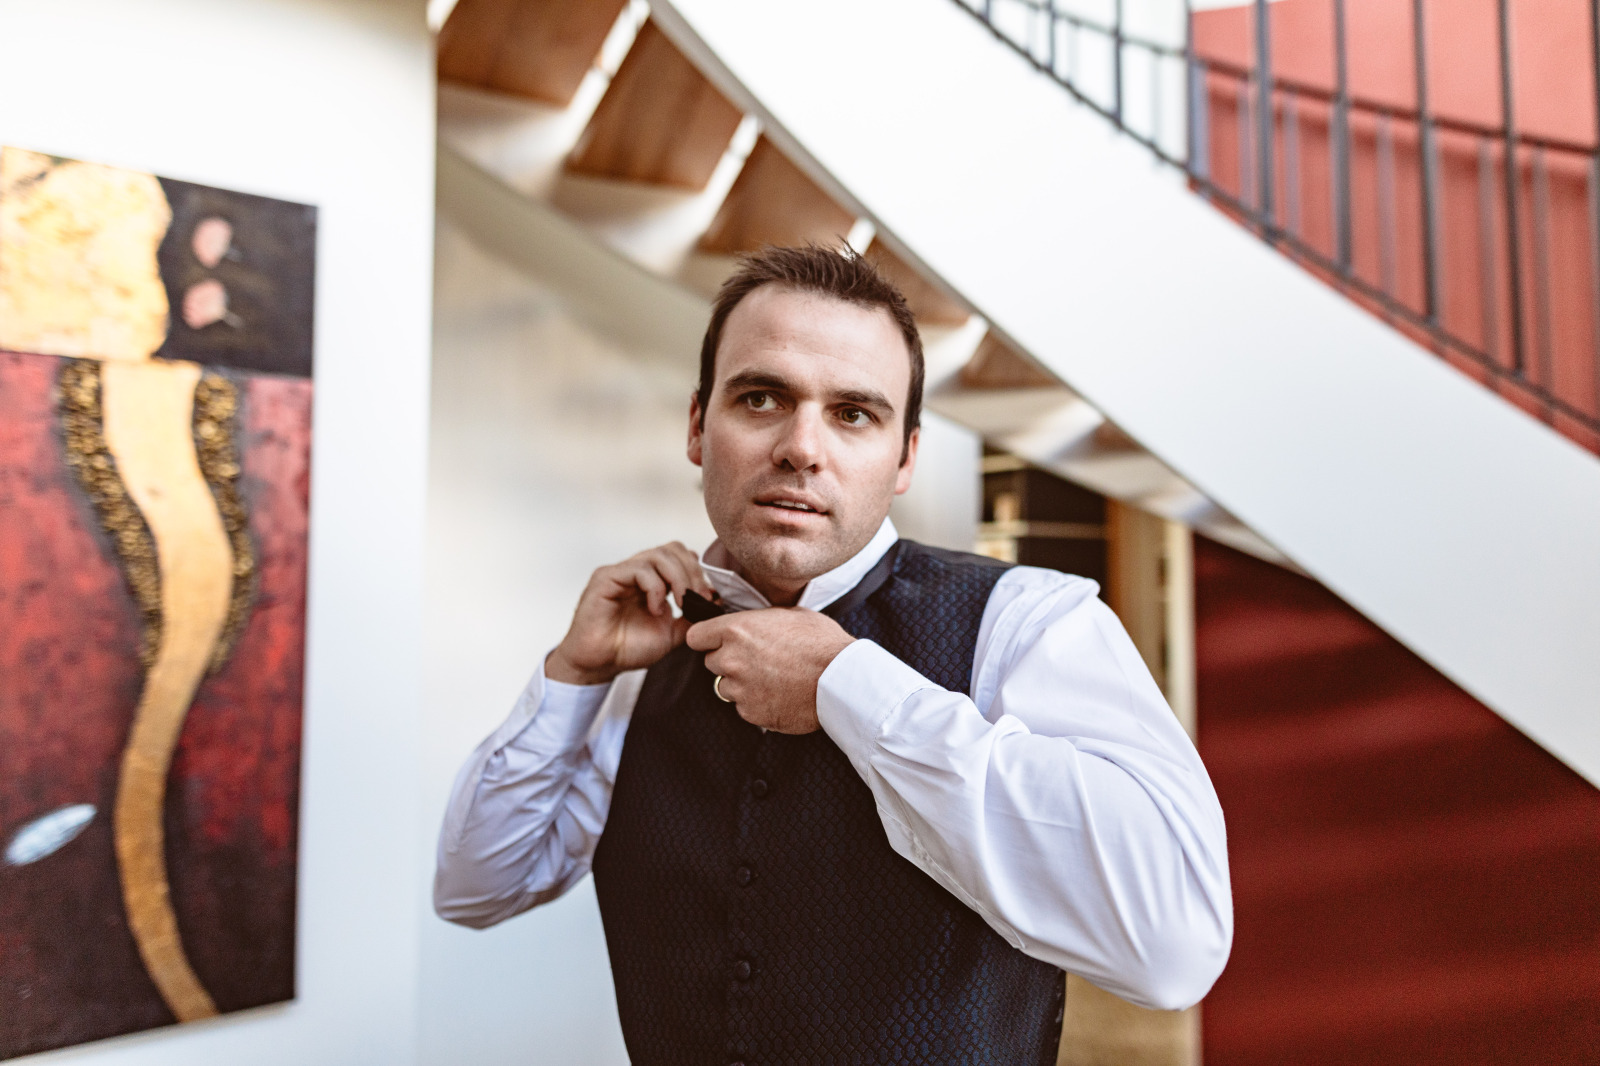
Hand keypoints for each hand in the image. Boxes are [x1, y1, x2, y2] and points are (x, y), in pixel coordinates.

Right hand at [546, 542, 713, 684]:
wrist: (599, 664)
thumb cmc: (627, 648)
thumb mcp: (671, 633)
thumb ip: (691, 617)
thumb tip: (715, 603)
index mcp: (652, 579)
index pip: (680, 555)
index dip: (698, 571)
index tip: (709, 597)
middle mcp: (636, 570)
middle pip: (672, 549)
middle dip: (693, 573)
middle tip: (700, 599)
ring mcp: (620, 572)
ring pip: (658, 555)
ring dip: (678, 578)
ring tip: (682, 603)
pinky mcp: (605, 578)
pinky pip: (638, 569)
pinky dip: (655, 588)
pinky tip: (655, 609)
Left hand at [686, 609, 855, 733]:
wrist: (841, 680)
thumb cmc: (822, 642)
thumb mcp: (790, 614)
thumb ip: (759, 621)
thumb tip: (751, 623)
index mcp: (736, 630)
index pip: (695, 636)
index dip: (707, 639)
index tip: (716, 642)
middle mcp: (731, 659)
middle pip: (711, 663)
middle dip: (729, 661)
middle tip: (758, 661)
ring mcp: (739, 689)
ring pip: (727, 687)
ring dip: (742, 684)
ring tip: (773, 679)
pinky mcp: (750, 712)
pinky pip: (744, 707)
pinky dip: (757, 703)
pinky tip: (780, 695)